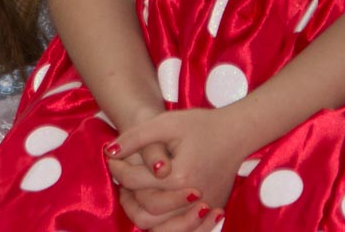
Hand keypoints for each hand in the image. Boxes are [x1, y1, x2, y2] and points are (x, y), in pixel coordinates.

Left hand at [109, 107, 257, 228]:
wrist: (236, 133)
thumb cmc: (200, 124)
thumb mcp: (165, 123)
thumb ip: (136, 137)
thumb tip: (109, 152)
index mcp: (179, 176)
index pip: (134, 182)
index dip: (117, 168)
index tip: (111, 157)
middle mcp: (193, 199)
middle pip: (145, 209)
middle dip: (127, 194)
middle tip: (121, 177)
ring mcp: (204, 210)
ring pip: (162, 228)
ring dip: (142, 213)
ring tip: (133, 193)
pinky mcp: (211, 212)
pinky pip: (184, 231)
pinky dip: (165, 225)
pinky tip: (153, 207)